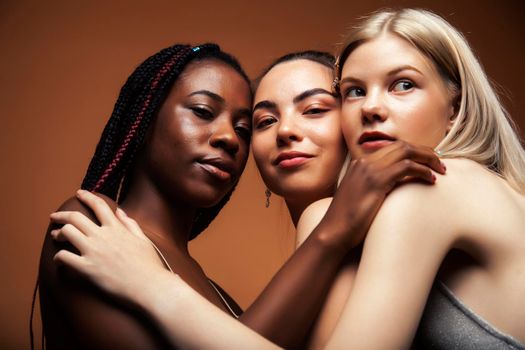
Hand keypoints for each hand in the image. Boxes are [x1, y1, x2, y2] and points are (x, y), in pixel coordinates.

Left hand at [50, 190, 166, 306]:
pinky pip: (64, 257)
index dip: (87, 196)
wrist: (150, 286)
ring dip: (59, 233)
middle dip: (62, 215)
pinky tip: (59, 259)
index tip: (79, 193)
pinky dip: (58, 256)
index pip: (99, 205)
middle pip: (75, 217)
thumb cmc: (150, 265)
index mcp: (117, 228)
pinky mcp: (87, 269)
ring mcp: (94, 252)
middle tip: (54, 216)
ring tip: (56, 236)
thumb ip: (130, 224)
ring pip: (67, 232)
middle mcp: (103, 236)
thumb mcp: (143, 240)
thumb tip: (120, 212)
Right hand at [320, 141, 445, 249]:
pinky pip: (407, 167)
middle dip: (425, 152)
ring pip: (406, 151)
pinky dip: (422, 171)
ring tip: (441, 169)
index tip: (428, 161)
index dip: (414, 152)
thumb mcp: (361, 197)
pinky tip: (431, 180)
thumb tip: (396, 187)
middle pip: (402, 145)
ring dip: (427, 159)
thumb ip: (376, 187)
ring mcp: (369, 169)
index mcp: (359, 163)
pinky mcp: (376, 180)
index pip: (393, 148)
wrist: (334, 231)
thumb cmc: (348, 221)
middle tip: (440, 163)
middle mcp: (364, 162)